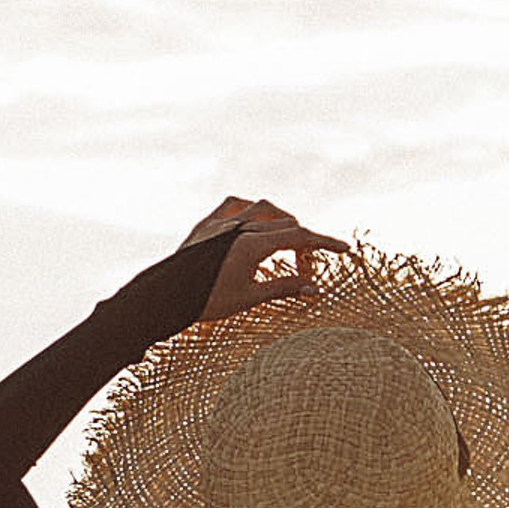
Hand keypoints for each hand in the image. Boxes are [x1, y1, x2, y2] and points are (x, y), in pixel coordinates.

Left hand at [178, 196, 350, 318]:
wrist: (164, 297)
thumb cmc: (206, 302)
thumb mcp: (249, 298)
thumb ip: (284, 288)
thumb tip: (314, 288)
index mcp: (252, 245)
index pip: (299, 237)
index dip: (325, 243)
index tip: (344, 249)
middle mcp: (239, 227)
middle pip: (286, 225)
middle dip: (304, 245)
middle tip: (306, 270)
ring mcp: (222, 222)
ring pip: (264, 209)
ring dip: (282, 222)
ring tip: (287, 241)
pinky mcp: (207, 223)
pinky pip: (235, 204)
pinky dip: (252, 209)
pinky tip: (256, 219)